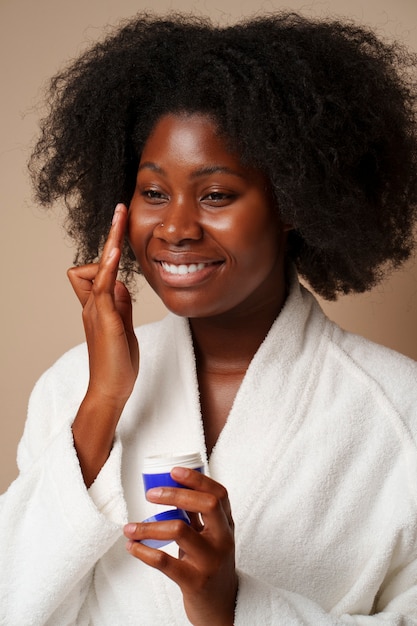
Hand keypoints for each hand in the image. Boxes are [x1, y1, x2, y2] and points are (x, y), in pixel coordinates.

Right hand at [67, 203, 138, 406]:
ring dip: (110, 242)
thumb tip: (122, 283)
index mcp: (98, 306)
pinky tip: (115, 251)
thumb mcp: (123, 326)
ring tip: (120, 217)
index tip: (121, 227)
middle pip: (93, 261)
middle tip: (121, 210)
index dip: (109, 250)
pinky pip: (101, 287)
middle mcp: (93, 304)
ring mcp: (96, 310)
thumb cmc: (118, 361)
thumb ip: (120, 304)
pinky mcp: (104, 319)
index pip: (97, 269)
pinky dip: (107, 267)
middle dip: (110, 235)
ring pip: (95, 268)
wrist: (111, 389)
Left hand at [124, 469, 236, 625]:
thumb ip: (198, 516)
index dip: (197, 479)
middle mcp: (222, 540)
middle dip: (175, 494)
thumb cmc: (211, 565)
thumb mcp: (212, 537)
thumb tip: (174, 487)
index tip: (174, 471)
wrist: (222, 608)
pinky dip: (143, 552)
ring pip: (180, 530)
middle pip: (206, 504)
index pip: (219, 494)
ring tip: (131, 527)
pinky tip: (132, 547)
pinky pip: (165, 562)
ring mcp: (210, 561)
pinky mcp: (195, 582)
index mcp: (226, 525)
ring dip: (149, 526)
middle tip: (151, 494)